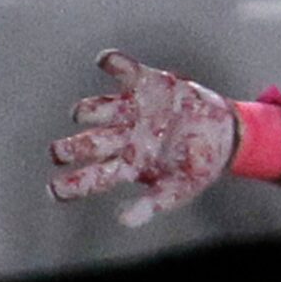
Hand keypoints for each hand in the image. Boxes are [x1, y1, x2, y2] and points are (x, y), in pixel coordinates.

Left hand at [48, 51, 237, 226]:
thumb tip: (122, 221)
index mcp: (127, 165)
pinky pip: (124, 70)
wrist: (226, 134)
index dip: (70, 185)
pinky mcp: (148, 85)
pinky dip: (113, 63)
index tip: (54, 190)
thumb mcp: (179, 190)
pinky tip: (106, 61)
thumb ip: (151, 205)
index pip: (92, 178)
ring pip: (97, 109)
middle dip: (69, 149)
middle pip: (86, 143)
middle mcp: (122, 137)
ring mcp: (132, 110)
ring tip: (85, 115)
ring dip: (88, 111)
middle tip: (57, 153)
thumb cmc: (198, 166)